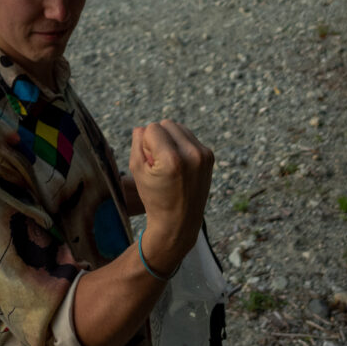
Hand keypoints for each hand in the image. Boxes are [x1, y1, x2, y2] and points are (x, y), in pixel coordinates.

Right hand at [129, 120, 213, 266]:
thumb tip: (142, 127)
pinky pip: (189, 137)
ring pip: (179, 128)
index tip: (149, 163)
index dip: (145, 144)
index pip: (152, 128)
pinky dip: (181, 145)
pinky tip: (179, 164)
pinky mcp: (209, 156)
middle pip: (166, 124)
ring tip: (168, 163)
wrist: (179, 222)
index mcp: (172, 159)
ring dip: (170, 139)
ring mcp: (203, 155)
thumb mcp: (137, 171)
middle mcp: (191, 154)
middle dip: (158, 138)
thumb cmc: (154, 197)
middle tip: (158, 162)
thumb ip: (137, 144)